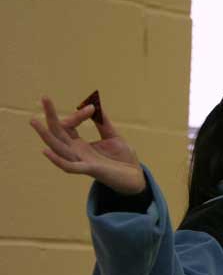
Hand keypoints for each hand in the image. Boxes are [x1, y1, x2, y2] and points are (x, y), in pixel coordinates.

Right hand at [30, 96, 145, 194]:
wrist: (136, 177)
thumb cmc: (123, 159)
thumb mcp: (113, 136)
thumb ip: (103, 123)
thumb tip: (95, 104)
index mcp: (80, 145)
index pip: (69, 126)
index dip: (78, 115)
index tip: (93, 107)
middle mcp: (76, 153)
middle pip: (57, 133)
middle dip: (50, 116)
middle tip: (44, 97)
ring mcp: (82, 161)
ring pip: (58, 148)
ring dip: (46, 135)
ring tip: (34, 121)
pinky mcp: (90, 170)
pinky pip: (70, 167)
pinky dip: (58, 160)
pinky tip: (46, 151)